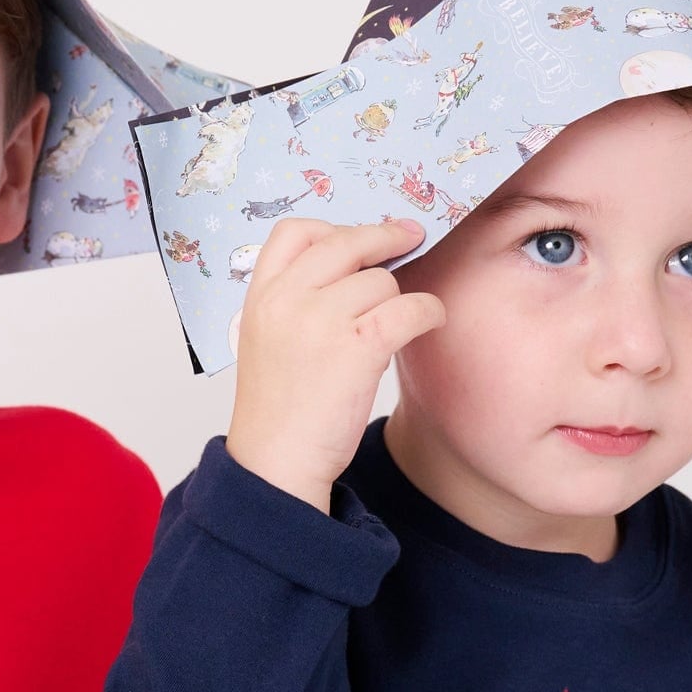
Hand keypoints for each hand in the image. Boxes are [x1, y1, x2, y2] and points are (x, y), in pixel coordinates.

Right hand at [226, 217, 441, 507]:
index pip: (293, 232)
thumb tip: (357, 264)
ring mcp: (321, 321)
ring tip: (395, 326)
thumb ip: (294, 300)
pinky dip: (429, 311)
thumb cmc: (279, 410)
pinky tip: (430, 320)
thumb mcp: (266, 340)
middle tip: (411, 237)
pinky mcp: (358, 347)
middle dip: (384, 237)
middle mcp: (287, 300)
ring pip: (382, 280)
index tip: (358, 238)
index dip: (333, 228)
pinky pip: (409, 308)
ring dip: (399, 298)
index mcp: (260, 296)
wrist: (277, 463)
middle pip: (347, 243)